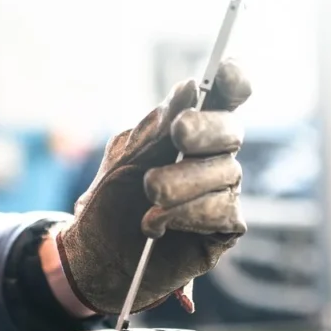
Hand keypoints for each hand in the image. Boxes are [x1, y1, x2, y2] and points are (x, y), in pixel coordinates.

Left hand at [55, 60, 251, 314]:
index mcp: (188, 131)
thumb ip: (156, 131)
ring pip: (225, 173)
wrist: (97, 259)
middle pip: (230, 130)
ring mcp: (221, 192)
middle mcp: (211, 157)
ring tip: (149, 193)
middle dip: (205, 129)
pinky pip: (222, 211)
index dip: (233, 80)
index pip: (223, 98)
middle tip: (178, 134)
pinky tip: (157, 223)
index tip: (225, 70)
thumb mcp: (123, 162)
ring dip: (183, 181)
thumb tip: (190, 90)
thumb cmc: (109, 205)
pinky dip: (187, 214)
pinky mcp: (224, 228)